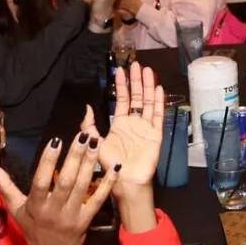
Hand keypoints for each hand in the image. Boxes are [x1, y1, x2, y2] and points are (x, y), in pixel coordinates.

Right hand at [0, 132, 117, 244]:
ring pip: (83, 187)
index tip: (55, 140)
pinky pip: (99, 199)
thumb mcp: (16, 209)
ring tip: (96, 142)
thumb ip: (5, 186)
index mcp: (36, 207)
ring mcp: (72, 216)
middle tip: (82, 135)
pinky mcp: (87, 220)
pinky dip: (108, 183)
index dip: (48, 161)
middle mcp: (54, 212)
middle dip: (75, 156)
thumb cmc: (32, 229)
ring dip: (90, 163)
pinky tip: (115, 167)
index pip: (41, 181)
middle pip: (66, 181)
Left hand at [80, 62, 163, 194]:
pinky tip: (158, 89)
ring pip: (148, 102)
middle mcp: (134, 123)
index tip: (120, 70)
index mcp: (119, 124)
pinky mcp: (155, 135)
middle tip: (136, 64)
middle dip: (136, 81)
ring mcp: (146, 128)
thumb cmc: (110, 164)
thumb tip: (87, 107)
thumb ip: (90, 125)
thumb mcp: (95, 142)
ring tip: (148, 71)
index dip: (121, 86)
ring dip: (148, 86)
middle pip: (137, 97)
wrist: (125, 180)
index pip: (122, 100)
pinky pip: (158, 116)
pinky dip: (159, 102)